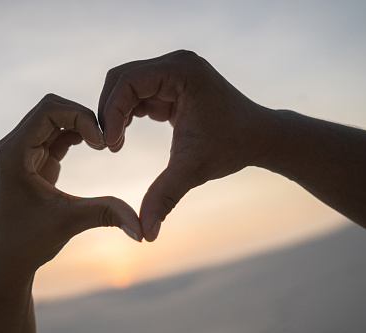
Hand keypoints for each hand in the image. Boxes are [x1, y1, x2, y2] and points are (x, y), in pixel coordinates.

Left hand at [0, 94, 141, 275]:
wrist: (8, 260)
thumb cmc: (28, 242)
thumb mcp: (69, 222)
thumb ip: (106, 215)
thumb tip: (143, 230)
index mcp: (14, 153)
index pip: (48, 111)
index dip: (80, 117)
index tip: (101, 143)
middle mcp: (14, 146)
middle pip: (51, 109)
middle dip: (83, 117)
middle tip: (105, 140)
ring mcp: (23, 152)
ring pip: (55, 120)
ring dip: (81, 126)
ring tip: (103, 144)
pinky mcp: (34, 161)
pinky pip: (57, 135)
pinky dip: (77, 136)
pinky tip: (95, 146)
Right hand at [98, 50, 267, 241]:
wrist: (258, 137)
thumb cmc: (231, 148)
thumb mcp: (193, 170)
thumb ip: (165, 198)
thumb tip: (146, 236)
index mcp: (181, 70)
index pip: (127, 82)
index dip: (111, 112)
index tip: (111, 147)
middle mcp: (175, 63)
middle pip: (120, 78)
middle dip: (108, 111)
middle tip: (107, 145)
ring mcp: (173, 71)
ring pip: (125, 85)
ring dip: (115, 113)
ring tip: (115, 144)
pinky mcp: (171, 83)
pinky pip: (136, 93)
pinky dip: (126, 113)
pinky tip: (124, 137)